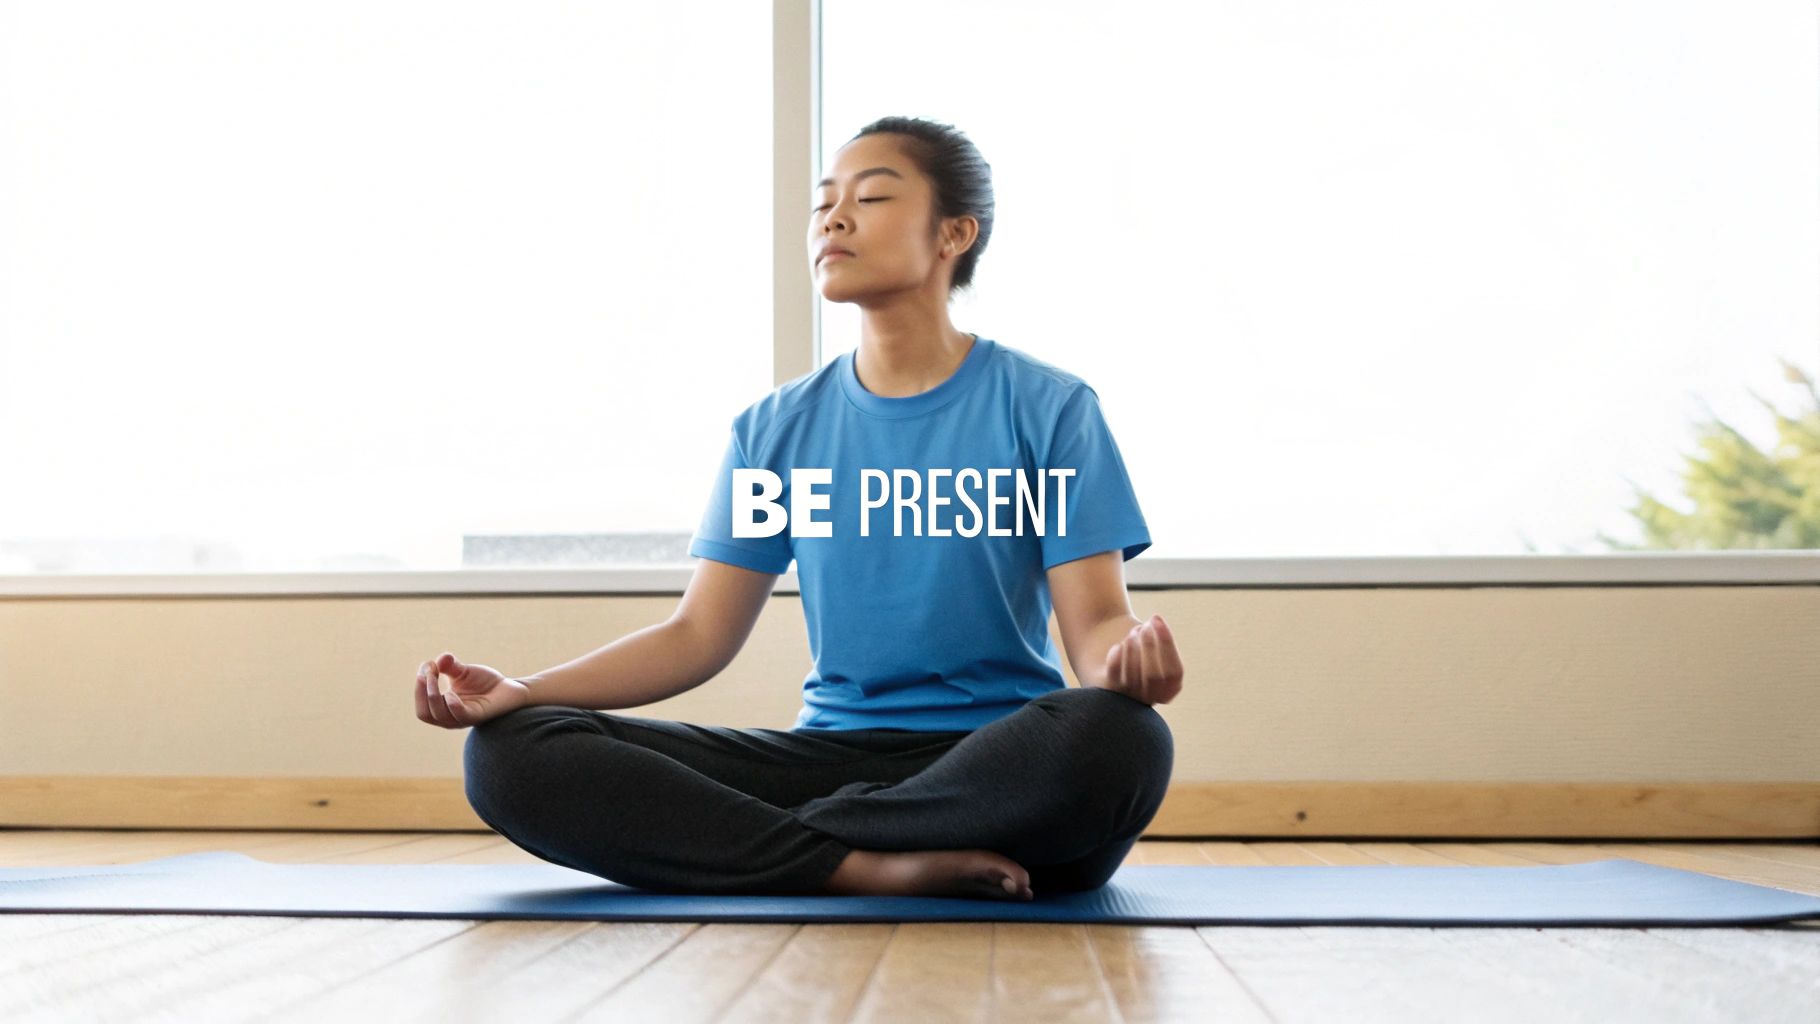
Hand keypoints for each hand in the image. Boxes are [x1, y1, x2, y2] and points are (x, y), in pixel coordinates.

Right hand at [415, 652, 530, 728]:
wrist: (510, 687)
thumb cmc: (484, 682)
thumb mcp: (462, 672)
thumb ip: (449, 666)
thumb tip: (439, 659)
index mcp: (443, 708)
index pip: (422, 704)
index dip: (419, 686)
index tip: (427, 665)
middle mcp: (450, 717)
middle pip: (425, 714)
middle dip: (422, 691)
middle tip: (428, 672)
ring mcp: (463, 719)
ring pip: (439, 715)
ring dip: (433, 695)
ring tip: (435, 675)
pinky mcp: (478, 716)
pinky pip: (461, 716)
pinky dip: (453, 705)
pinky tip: (451, 693)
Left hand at [1101, 613, 1182, 705]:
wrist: (1105, 658)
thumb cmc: (1136, 649)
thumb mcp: (1152, 647)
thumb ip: (1158, 640)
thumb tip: (1155, 622)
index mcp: (1168, 690)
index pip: (1175, 673)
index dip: (1167, 644)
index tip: (1156, 618)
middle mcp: (1148, 699)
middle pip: (1155, 677)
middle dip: (1150, 646)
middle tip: (1144, 625)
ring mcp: (1127, 698)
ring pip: (1134, 677)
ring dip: (1133, 649)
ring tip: (1131, 634)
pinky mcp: (1107, 692)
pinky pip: (1114, 676)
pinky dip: (1117, 657)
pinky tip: (1118, 646)